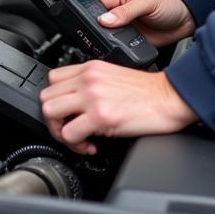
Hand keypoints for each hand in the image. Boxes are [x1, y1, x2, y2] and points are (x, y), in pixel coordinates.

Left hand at [40, 62, 195, 153]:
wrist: (169, 97)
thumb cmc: (148, 92)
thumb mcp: (113, 76)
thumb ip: (91, 83)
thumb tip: (75, 103)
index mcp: (91, 67)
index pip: (52, 79)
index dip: (55, 100)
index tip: (66, 113)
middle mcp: (88, 79)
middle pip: (46, 97)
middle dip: (53, 119)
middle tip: (68, 128)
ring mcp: (93, 96)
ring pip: (50, 113)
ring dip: (60, 132)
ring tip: (77, 138)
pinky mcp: (100, 116)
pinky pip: (69, 134)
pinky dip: (76, 146)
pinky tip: (90, 145)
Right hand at [96, 0, 195, 46]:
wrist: (185, 21)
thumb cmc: (168, 4)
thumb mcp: (146, 2)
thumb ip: (126, 11)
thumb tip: (105, 19)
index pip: (98, 6)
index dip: (92, 15)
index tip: (91, 24)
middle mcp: (120, 14)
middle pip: (100, 25)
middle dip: (99, 32)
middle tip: (102, 36)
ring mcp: (126, 30)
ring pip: (108, 39)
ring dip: (109, 43)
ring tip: (113, 44)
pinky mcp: (132, 43)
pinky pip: (121, 49)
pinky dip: (120, 52)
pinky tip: (122, 51)